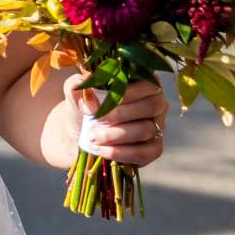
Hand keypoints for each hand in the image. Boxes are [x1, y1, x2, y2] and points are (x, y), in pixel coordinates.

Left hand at [54, 73, 168, 169]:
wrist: (82, 133)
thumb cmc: (85, 106)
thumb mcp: (76, 91)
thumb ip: (78, 85)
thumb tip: (89, 100)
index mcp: (144, 81)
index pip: (148, 82)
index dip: (128, 92)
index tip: (105, 100)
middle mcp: (157, 102)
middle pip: (151, 106)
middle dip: (120, 114)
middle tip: (97, 119)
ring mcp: (158, 126)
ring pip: (146, 130)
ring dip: (117, 135)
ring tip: (94, 137)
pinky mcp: (154, 149)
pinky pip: (144, 153)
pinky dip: (121, 153)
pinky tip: (101, 150)